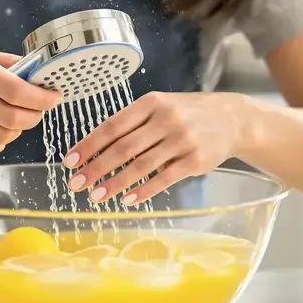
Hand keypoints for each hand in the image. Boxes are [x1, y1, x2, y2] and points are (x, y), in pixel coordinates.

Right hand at [0, 47, 61, 154]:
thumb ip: (12, 65)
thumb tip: (43, 77)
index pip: (16, 91)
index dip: (41, 98)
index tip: (54, 97)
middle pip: (13, 118)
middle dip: (35, 116)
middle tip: (40, 109)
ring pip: (4, 137)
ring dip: (20, 129)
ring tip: (18, 117)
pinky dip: (3, 140)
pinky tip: (0, 127)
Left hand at [63, 92, 242, 205]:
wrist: (232, 118)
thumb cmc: (187, 113)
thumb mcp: (160, 106)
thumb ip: (132, 123)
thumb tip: (95, 148)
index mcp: (151, 103)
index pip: (112, 126)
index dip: (88, 145)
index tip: (70, 161)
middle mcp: (166, 119)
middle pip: (122, 147)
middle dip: (95, 168)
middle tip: (75, 184)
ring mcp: (181, 140)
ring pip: (141, 165)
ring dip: (115, 183)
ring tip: (96, 196)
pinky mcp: (195, 161)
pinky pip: (163, 178)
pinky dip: (143, 190)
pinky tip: (127, 200)